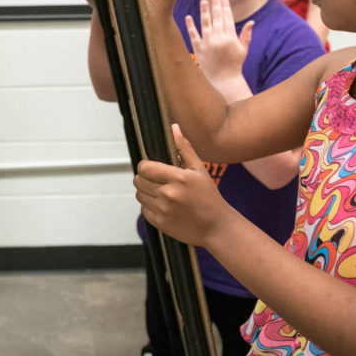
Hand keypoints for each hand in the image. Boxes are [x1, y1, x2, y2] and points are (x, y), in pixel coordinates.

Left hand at [133, 125, 226, 246]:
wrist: (216, 227)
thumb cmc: (209, 198)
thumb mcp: (200, 170)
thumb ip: (184, 148)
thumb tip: (174, 128)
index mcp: (178, 178)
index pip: (144, 167)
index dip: (145, 166)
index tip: (150, 167)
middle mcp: (168, 194)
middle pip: (138, 181)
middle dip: (144, 177)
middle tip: (156, 179)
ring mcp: (163, 210)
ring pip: (139, 195)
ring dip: (145, 191)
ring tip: (160, 191)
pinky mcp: (160, 223)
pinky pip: (144, 210)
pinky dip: (149, 206)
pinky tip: (163, 205)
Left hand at [186, 0, 252, 85]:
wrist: (223, 80)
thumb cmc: (235, 65)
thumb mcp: (243, 50)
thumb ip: (246, 35)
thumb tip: (252, 22)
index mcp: (230, 38)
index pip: (227, 18)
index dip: (225, 7)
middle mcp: (219, 39)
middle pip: (217, 18)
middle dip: (216, 5)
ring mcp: (208, 44)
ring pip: (205, 24)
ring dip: (204, 11)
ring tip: (204, 1)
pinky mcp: (199, 49)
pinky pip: (193, 35)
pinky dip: (190, 26)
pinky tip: (188, 17)